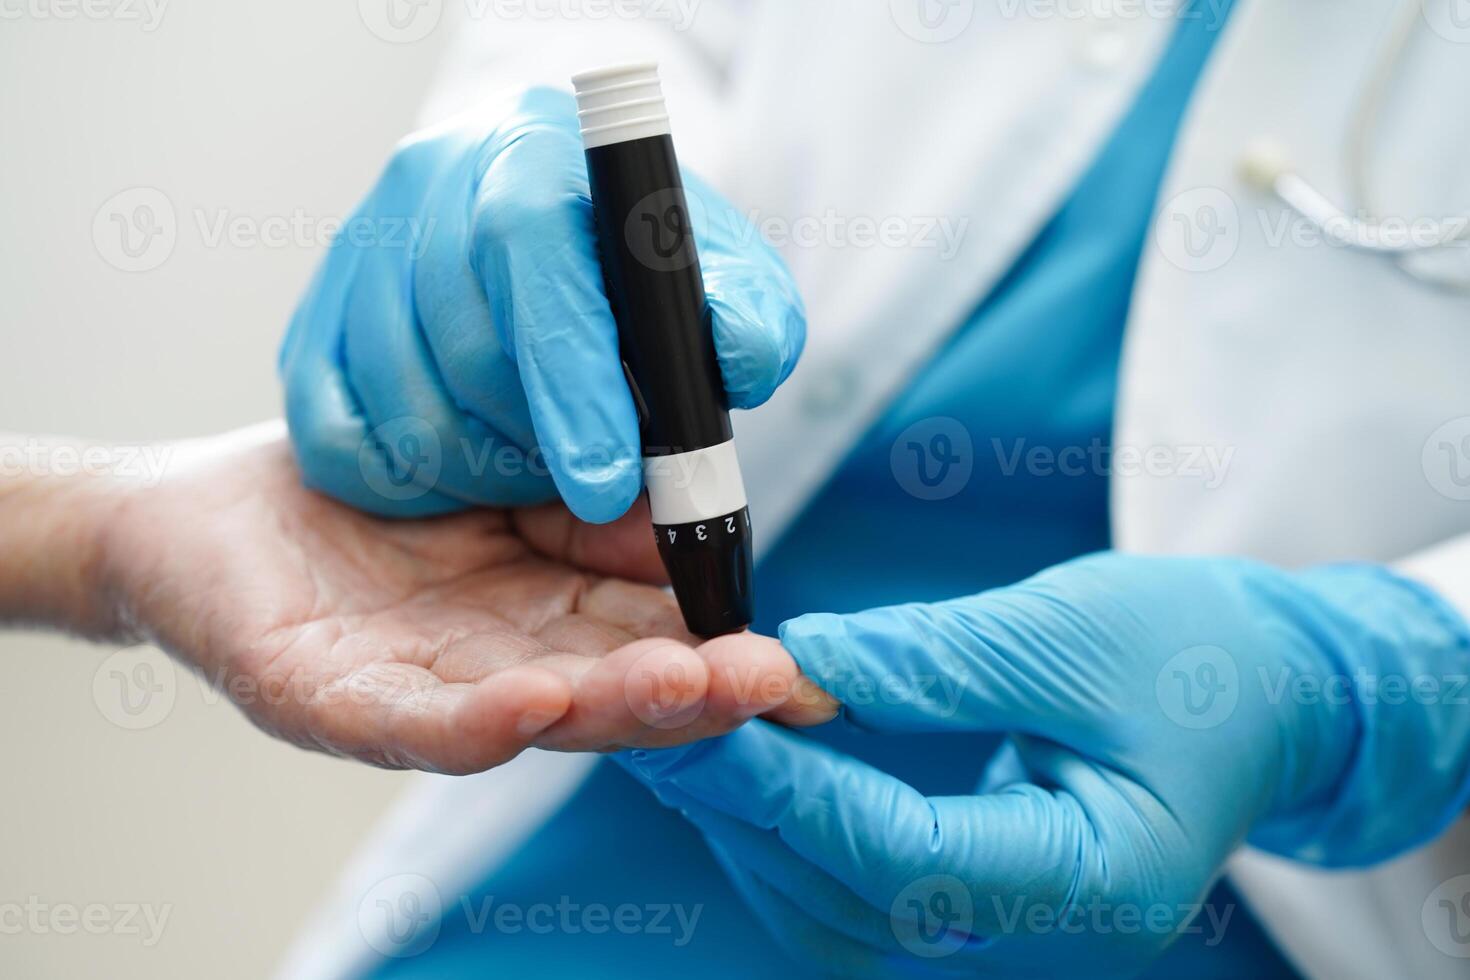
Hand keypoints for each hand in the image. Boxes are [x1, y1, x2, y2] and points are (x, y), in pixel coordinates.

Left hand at [82, 425, 830, 773]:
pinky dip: (471, 719)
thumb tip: (692, 519)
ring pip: (522, 713)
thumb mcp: (505, 488)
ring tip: (685, 685)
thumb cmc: (366, 497)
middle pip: (599, 694)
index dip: (714, 654)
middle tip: (767, 678)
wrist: (210, 506)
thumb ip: (590, 516)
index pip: (640, 648)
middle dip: (686, 691)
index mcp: (536, 625)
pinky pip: (401, 718)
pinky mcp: (320, 697)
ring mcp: (408, 695)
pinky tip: (533, 702)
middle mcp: (486, 673)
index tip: (787, 653)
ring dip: (606, 707)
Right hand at [279, 86, 803, 522]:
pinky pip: (334, 437)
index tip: (607, 480)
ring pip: (403, 400)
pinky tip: (471, 462)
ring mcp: (358, 250)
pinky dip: (409, 479)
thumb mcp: (721, 282)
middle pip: (467, 341)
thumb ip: (748, 319)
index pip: (529, 250)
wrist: (555, 239)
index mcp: (535, 149)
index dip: (569, 376)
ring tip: (540, 457)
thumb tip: (740, 356)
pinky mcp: (311, 323)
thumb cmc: (643, 272)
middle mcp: (430, 179)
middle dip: (540, 436)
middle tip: (593, 471)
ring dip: (484, 464)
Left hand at [619, 552, 1469, 976]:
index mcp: (1095, 878)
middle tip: (658, 717)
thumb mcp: (1074, 635)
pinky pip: (861, 886)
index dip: (790, 790)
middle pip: (852, 900)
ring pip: (840, 910)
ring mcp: (1008, 918)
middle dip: (745, 810)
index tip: (705, 715)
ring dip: (754, 825)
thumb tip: (800, 666)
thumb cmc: (1201, 655)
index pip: (903, 857)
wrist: (1272, 691)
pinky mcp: (978, 884)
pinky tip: (753, 760)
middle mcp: (1044, 927)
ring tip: (687, 732)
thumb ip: (933, 661)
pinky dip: (794, 827)